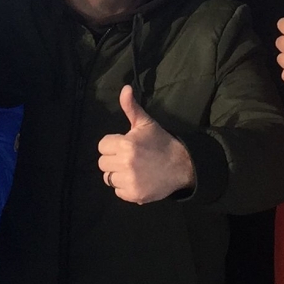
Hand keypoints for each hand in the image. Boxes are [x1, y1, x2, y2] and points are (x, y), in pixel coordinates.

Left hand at [98, 85, 194, 203]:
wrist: (182, 165)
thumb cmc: (160, 142)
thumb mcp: (145, 123)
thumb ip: (131, 107)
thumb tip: (124, 88)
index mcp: (126, 144)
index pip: (102, 146)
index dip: (112, 145)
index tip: (124, 146)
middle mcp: (126, 163)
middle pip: (102, 163)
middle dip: (113, 160)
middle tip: (128, 158)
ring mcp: (130, 180)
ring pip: (108, 178)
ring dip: (118, 175)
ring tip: (133, 169)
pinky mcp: (135, 195)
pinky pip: (118, 192)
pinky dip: (125, 188)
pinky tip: (137, 180)